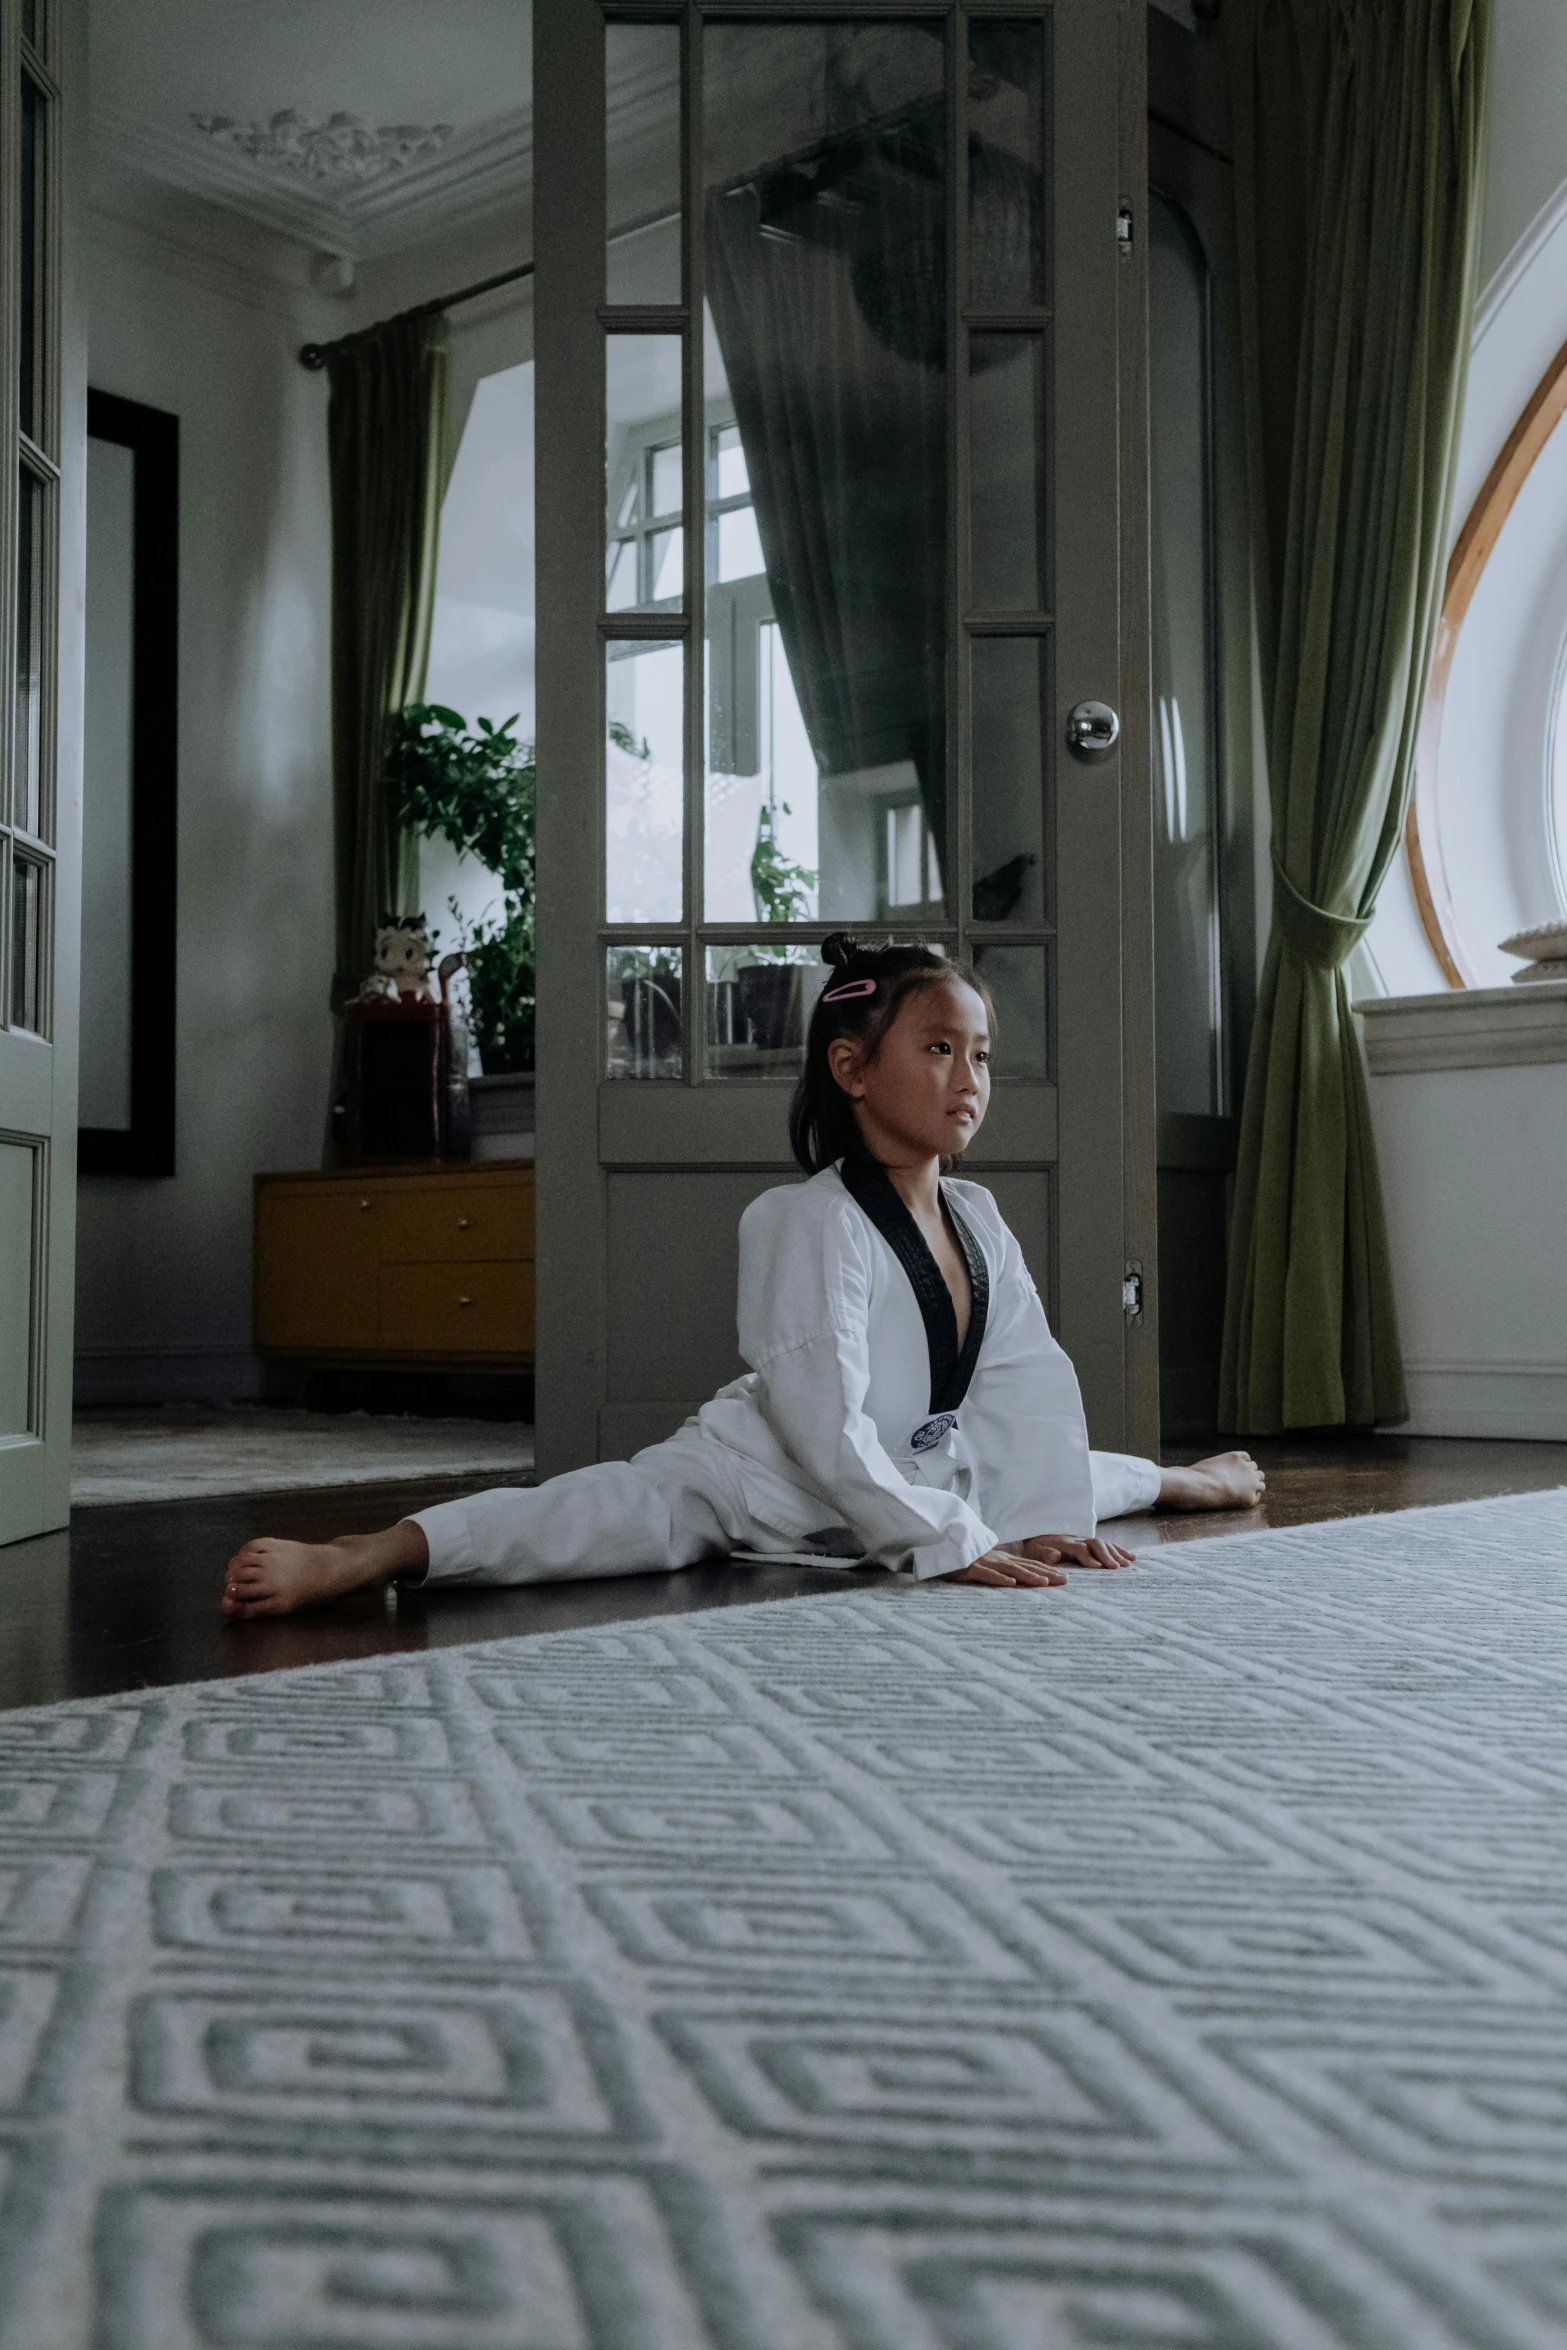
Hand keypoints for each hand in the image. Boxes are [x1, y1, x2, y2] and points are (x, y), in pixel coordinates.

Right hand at [941, 1546, 1068, 1586]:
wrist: (943, 1546)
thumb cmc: (965, 1559)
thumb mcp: (987, 1564)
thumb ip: (1002, 1570)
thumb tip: (1018, 1580)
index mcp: (1004, 1559)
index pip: (1030, 1564)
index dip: (1048, 1570)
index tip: (1066, 1577)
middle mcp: (998, 1560)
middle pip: (1026, 1567)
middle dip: (1046, 1574)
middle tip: (1066, 1581)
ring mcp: (985, 1563)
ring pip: (1010, 1570)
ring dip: (1028, 1576)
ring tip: (1044, 1582)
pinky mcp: (970, 1569)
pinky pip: (986, 1574)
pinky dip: (999, 1578)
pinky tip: (1010, 1584)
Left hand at [1017, 1534, 1134, 1569]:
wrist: (1038, 1536)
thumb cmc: (1036, 1550)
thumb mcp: (1035, 1552)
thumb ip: (1044, 1555)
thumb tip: (1054, 1556)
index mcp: (1064, 1544)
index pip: (1079, 1549)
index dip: (1088, 1558)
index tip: (1097, 1568)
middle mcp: (1078, 1540)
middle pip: (1095, 1544)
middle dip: (1105, 1555)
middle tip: (1115, 1568)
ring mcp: (1086, 1540)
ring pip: (1104, 1544)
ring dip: (1116, 1553)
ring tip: (1127, 1565)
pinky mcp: (1092, 1543)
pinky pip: (1109, 1544)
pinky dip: (1121, 1550)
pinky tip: (1132, 1558)